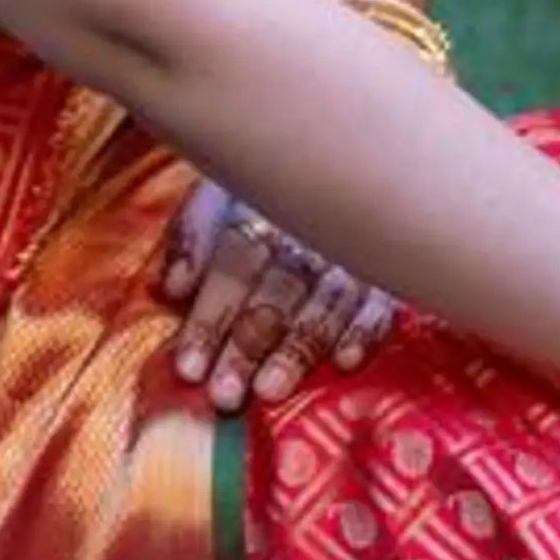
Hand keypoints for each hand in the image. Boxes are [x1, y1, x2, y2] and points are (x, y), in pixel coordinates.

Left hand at [162, 175, 396, 413]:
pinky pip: (380, 303)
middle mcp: (305, 233)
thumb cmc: (258, 195)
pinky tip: (345, 361)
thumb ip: (192, 236)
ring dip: (297, 348)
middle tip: (226, 394)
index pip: (231, 267)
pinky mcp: (387, 274)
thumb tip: (172, 288)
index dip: (209, 320)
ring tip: (270, 390)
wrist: (340, 165)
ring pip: (324, 303)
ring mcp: (350, 253)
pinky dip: (364, 330)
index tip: (188, 370)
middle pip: (275, 292)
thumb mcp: (217, 195)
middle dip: (248, 345)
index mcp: (257, 210)